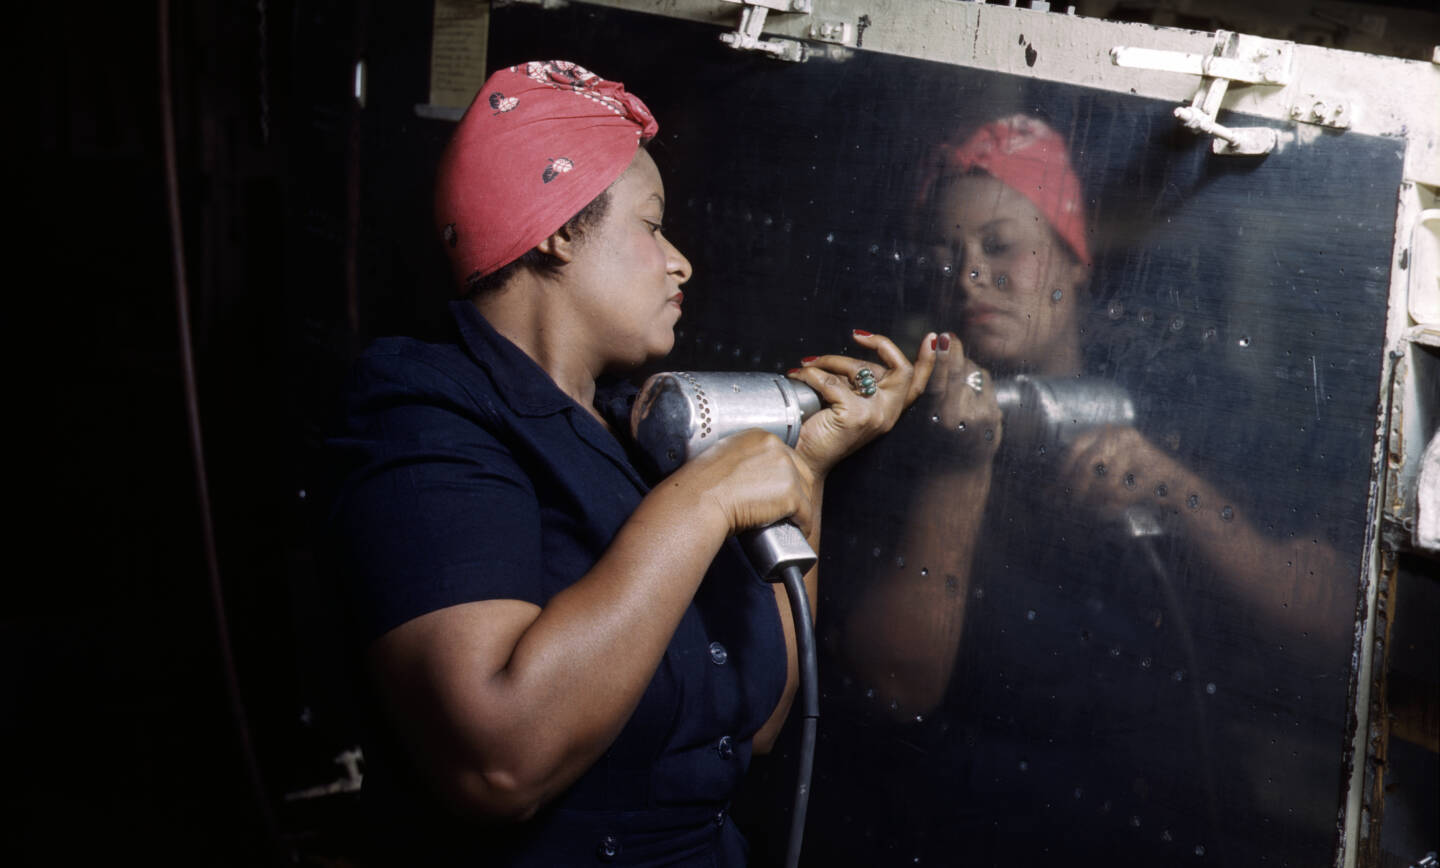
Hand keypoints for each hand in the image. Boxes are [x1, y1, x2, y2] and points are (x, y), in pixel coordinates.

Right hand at [669, 428, 818, 537]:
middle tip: (785, 508)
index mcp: (760, 437)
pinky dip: (803, 525)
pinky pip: (806, 513)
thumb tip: (749, 475)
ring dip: (800, 508)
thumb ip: (742, 458)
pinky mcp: (790, 494)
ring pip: (806, 493)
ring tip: (789, 521)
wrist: (699, 501)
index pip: (786, 456)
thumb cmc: (702, 485)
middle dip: (797, 491)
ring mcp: (786, 470)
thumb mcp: (722, 457)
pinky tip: (797, 530)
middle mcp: (777, 448)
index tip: (779, 490)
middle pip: (802, 472)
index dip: (785, 476)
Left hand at [786, 329, 936, 477]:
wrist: (803, 460)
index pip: (917, 384)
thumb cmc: (821, 432)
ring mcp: (873, 415)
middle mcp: (887, 413)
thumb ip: (857, 383)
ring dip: (831, 359)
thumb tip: (848, 357)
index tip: (931, 338)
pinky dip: (811, 374)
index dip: (928, 360)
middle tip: (856, 336)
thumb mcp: (848, 402)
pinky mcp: (854, 416)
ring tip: (809, 364)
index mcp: (889, 410)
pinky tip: (800, 376)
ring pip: (860, 368)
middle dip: (878, 345)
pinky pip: (830, 381)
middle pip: (899, 368)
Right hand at [917, 332, 1002, 469]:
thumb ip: (928, 390)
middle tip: (948, 336)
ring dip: (964, 365)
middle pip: (959, 371)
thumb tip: (935, 351)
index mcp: (937, 417)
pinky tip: (968, 386)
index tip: (937, 337)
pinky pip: (986, 384)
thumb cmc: (933, 442)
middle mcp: (960, 416)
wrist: (958, 471)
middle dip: (954, 351)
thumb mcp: (923, 418)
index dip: (940, 356)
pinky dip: (976, 379)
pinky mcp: (995, 415)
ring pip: (974, 374)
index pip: (939, 379)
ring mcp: (981, 415)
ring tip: (953, 372)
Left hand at [1057, 425, 1198, 524]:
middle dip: (1077, 490)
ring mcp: (1138, 449)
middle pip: (1086, 464)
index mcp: (1105, 432)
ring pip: (1104, 482)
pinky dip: (1115, 506)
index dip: (1062, 473)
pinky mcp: (1153, 469)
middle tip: (1072, 507)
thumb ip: (1075, 483)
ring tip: (1098, 510)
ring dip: (1097, 502)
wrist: (1178, 490)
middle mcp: (1120, 435)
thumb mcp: (1101, 478)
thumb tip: (1046, 496)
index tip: (1057, 493)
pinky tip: (1116, 509)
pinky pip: (1124, 492)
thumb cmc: (1133, 483)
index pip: (1074, 448)